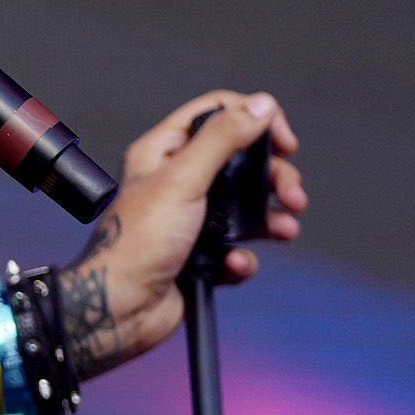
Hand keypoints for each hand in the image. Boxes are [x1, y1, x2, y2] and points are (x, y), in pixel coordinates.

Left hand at [52, 92, 307, 376]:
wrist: (121, 309)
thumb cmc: (136, 243)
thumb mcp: (182, 180)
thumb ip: (222, 139)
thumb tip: (260, 105)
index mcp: (164, 153)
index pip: (217, 114)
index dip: (254, 120)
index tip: (283, 141)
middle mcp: (177, 181)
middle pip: (242, 161)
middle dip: (274, 177)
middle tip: (293, 195)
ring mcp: (190, 218)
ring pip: (246, 207)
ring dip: (270, 218)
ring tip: (284, 229)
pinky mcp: (200, 254)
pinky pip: (237, 248)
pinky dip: (243, 257)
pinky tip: (233, 265)